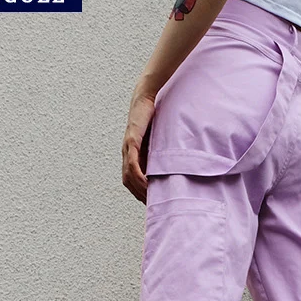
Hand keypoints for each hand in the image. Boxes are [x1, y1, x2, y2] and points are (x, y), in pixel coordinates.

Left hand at [122, 89, 155, 203]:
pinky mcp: (132, 140)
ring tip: (149, 196)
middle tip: (151, 205)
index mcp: (133, 154)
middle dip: (138, 194)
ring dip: (138, 188)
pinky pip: (133, 162)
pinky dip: (137, 174)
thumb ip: (160, 153)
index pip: (131, 180)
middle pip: (128, 181)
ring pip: (128, 175)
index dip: (138, 193)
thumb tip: (173, 167)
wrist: (145, 96)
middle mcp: (127, 153)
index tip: (150, 202)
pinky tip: (145, 182)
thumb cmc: (153, 116)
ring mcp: (128, 147)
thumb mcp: (158, 140)